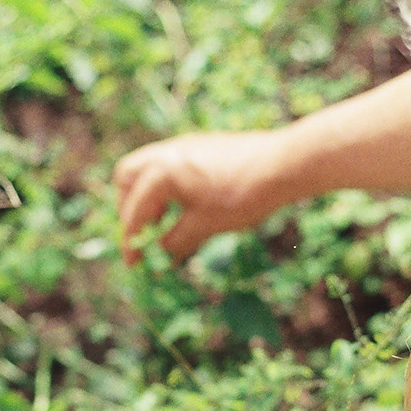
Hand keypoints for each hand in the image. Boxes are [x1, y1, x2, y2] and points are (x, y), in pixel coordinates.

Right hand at [113, 131, 294, 264]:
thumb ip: (176, 241)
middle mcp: (166, 153)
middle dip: (129, 209)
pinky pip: (169, 165)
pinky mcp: (200, 145)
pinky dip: (166, 186)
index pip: (135, 211)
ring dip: (148, 196)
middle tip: (142, 234)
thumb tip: (160, 256)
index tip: (133, 264)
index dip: (131, 241)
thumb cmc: (242, 196)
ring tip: (164, 222)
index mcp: (161, 173)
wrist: (282, 165)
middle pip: (127, 179)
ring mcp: (183, 145)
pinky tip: (184, 205)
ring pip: (148, 168)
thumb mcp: (205, 225)